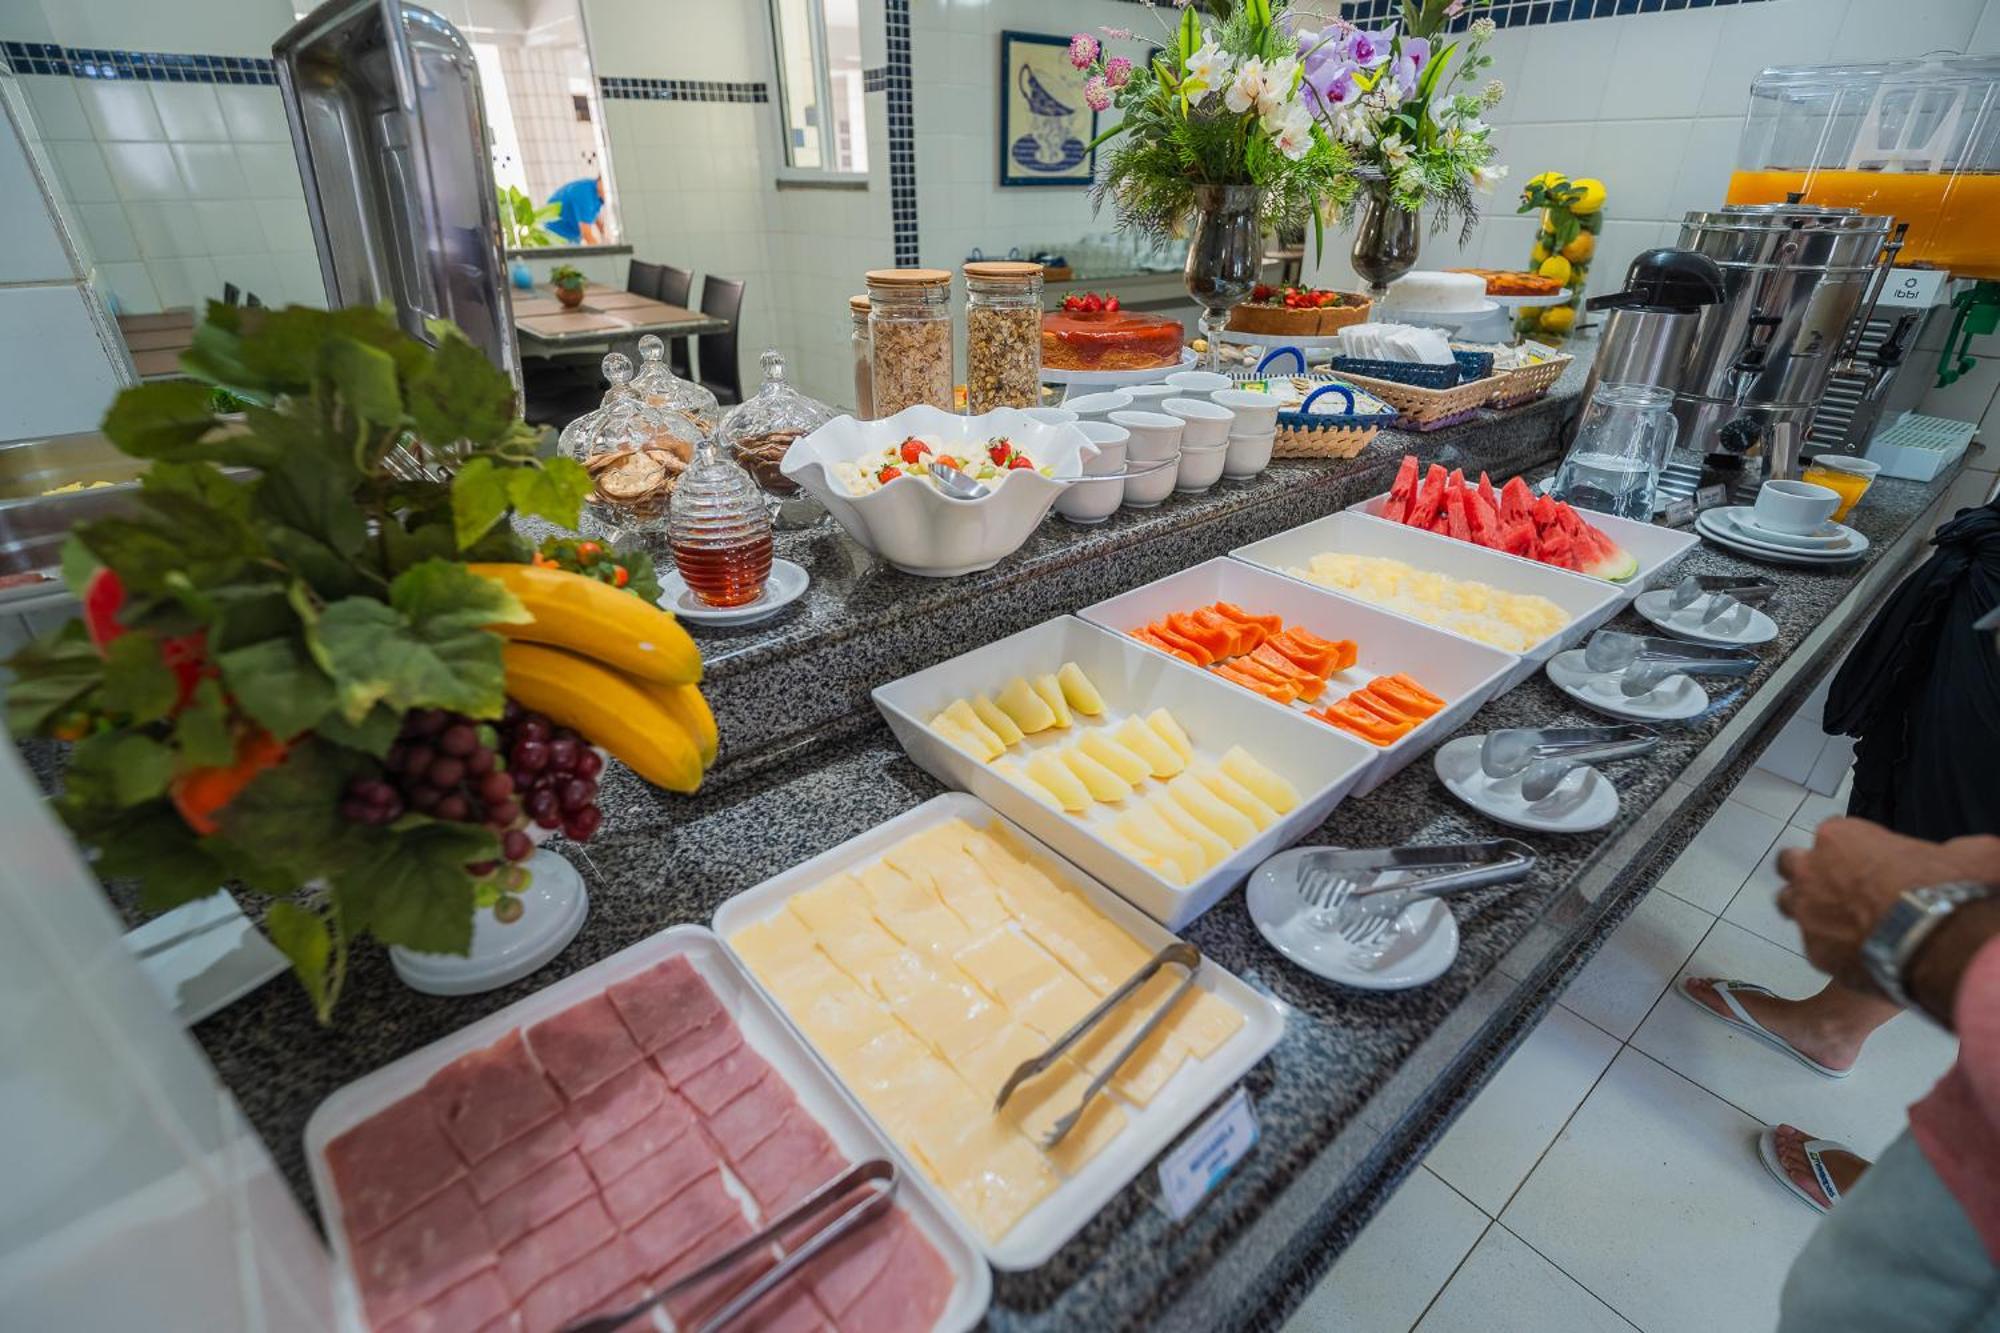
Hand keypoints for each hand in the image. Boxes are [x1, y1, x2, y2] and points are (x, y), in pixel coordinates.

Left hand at [1775, 819, 1999, 992]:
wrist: (1938, 944)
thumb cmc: (1947, 891)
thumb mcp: (1965, 853)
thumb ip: (1948, 850)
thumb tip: (1965, 854)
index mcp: (1839, 837)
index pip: (1832, 833)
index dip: (1851, 849)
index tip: (1871, 863)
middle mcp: (1811, 871)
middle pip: (1792, 864)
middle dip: (1810, 872)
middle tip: (1837, 886)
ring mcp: (1807, 913)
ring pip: (1790, 904)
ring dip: (1810, 908)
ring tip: (1841, 921)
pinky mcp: (1813, 952)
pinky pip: (1814, 945)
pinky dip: (1831, 947)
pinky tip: (1857, 952)